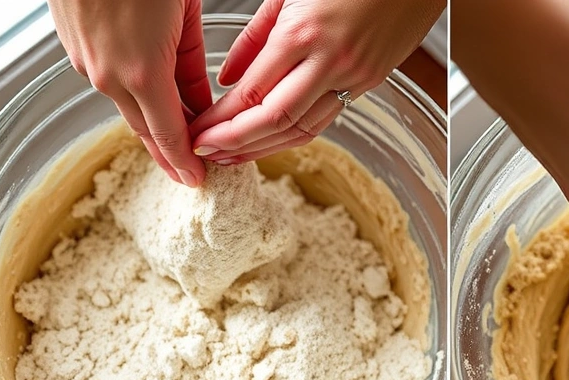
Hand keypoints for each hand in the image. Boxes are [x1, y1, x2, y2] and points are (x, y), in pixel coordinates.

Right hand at [49, 0, 210, 185]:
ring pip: (126, 106)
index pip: (169, 135)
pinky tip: (149, 99)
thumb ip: (193, 63)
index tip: (199, 180)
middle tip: (190, 171)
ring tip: (176, 140)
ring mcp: (87, 63)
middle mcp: (110, 76)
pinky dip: (131, 96)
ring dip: (150, 124)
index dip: (186, 162)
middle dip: (169, 153)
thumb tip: (201, 100)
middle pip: (145, 129)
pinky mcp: (74, 48)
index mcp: (143, 73)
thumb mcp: (186, 14)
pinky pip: (108, 83)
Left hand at [189, 0, 443, 163]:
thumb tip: (228, 78)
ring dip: (264, 148)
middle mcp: (329, 60)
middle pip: (275, 120)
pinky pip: (327, 118)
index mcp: (302, 32)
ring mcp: (354, 75)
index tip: (198, 132)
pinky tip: (271, 141)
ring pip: (303, 129)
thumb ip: (254, 37)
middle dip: (235, 143)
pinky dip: (295, 135)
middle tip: (206, 153)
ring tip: (232, 157)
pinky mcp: (370, 82)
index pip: (253, 93)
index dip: (221, 120)